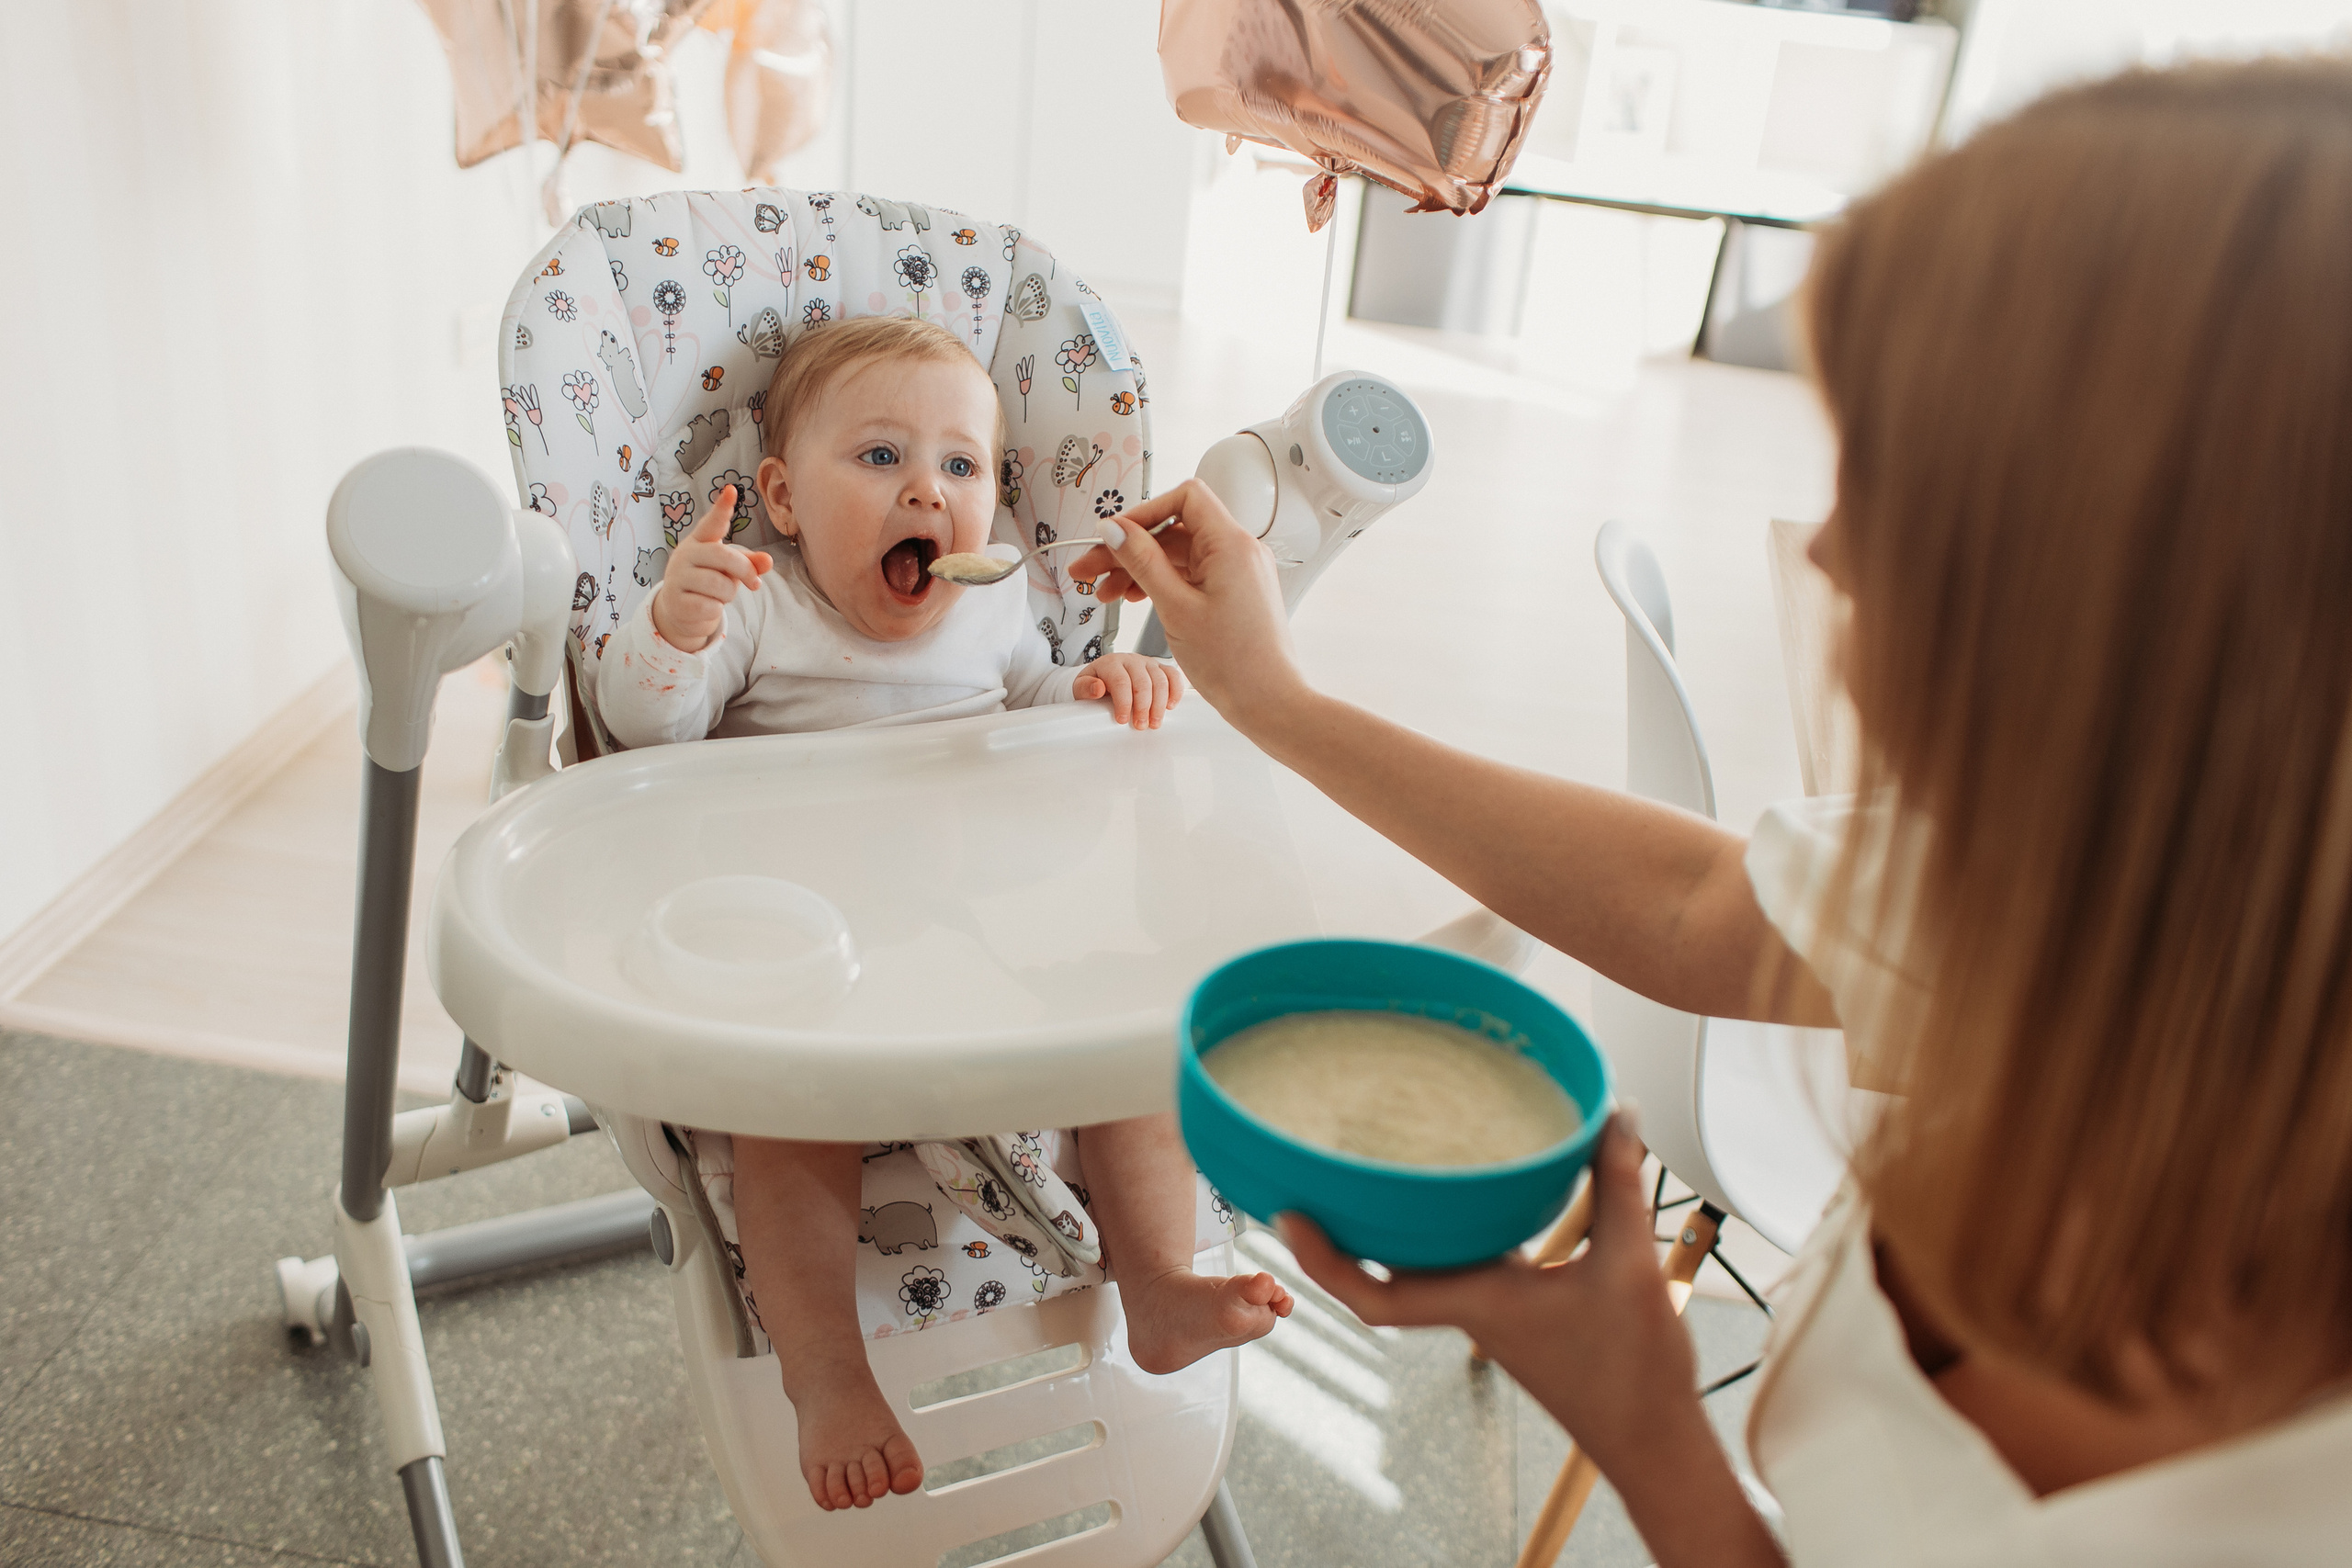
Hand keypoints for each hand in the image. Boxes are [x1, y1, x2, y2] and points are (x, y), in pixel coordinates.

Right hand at [652, 485, 769, 652]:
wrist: (679, 608)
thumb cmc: (708, 579)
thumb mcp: (728, 569)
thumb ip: (749, 563)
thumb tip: (768, 561)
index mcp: (700, 540)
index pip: (712, 523)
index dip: (722, 508)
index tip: (730, 491)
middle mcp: (686, 554)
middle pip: (723, 556)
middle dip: (744, 571)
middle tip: (755, 584)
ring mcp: (678, 577)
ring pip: (720, 585)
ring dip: (729, 594)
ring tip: (721, 594)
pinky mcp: (676, 600)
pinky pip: (710, 606)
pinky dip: (716, 609)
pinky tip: (707, 606)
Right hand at [1067, 479, 1305, 726]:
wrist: (1268, 702)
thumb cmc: (1234, 663)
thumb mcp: (1175, 607)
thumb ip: (1142, 562)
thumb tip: (1115, 530)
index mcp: (1232, 544)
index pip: (1184, 498)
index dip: (1144, 513)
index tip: (1113, 536)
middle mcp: (1240, 551)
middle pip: (1175, 530)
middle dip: (1130, 547)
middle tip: (1090, 569)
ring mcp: (1239, 572)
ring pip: (1179, 555)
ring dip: (1140, 568)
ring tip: (1106, 593)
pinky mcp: (1235, 592)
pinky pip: (1193, 574)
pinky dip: (1163, 582)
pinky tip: (1136, 597)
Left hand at [1074, 652, 1182, 728]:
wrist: (1104, 677)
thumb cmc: (1094, 685)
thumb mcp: (1081, 687)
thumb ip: (1085, 688)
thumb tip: (1097, 689)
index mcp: (1111, 663)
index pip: (1121, 681)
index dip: (1124, 702)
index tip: (1122, 720)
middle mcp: (1131, 660)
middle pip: (1143, 682)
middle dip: (1143, 707)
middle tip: (1141, 726)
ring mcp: (1147, 663)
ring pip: (1160, 680)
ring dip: (1159, 704)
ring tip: (1155, 723)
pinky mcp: (1159, 668)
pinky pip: (1173, 675)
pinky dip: (1176, 690)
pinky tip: (1171, 706)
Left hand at [1278, 1118, 1697, 1473]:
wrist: (1652, 1440)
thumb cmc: (1633, 1373)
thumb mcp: (1629, 1264)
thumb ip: (1618, 1183)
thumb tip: (1613, 1115)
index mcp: (1479, 1302)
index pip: (1375, 1292)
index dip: (1323, 1259)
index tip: (1288, 1217)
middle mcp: (1471, 1308)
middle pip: (1383, 1270)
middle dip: (1342, 1230)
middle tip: (1315, 1174)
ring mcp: (1488, 1313)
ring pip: (1419, 1268)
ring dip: (1390, 1231)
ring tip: (1372, 1171)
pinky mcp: (1512, 1313)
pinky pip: (1460, 1266)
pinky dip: (1445, 1235)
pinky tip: (1462, 1200)